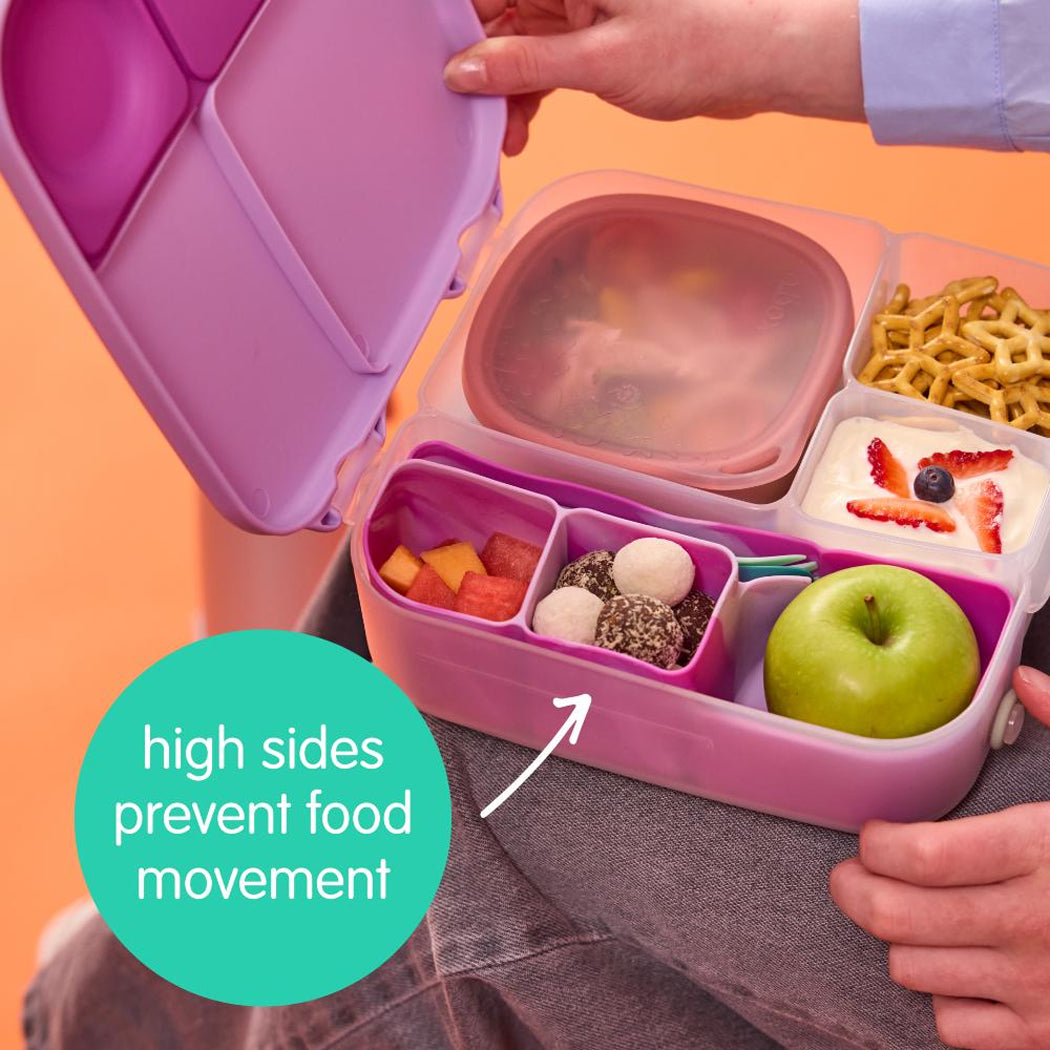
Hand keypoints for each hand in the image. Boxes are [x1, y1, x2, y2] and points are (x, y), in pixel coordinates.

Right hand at [446, 0, 863, 154]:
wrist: (760, 62)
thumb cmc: (698, 46)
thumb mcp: (599, 61)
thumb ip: (525, 66)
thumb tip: (463, 72)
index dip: (456, 26)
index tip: (436, 68)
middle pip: (496, 14)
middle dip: (478, 66)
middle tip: (468, 115)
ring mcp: (580, 4)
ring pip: (516, 42)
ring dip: (504, 90)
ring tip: (503, 136)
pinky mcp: (593, 32)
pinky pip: (543, 60)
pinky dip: (531, 94)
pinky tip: (522, 129)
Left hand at [830, 667, 1049, 1049]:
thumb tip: (1023, 676)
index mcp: (1044, 852)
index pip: (920, 857)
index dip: (876, 845)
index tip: (873, 834)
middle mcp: (1033, 924)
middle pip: (895, 916)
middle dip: (856, 891)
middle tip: (853, 874)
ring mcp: (1040, 988)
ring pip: (912, 970)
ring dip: (899, 940)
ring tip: (909, 913)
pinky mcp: (1049, 1036)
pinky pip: (954, 1026)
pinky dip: (943, 996)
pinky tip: (961, 964)